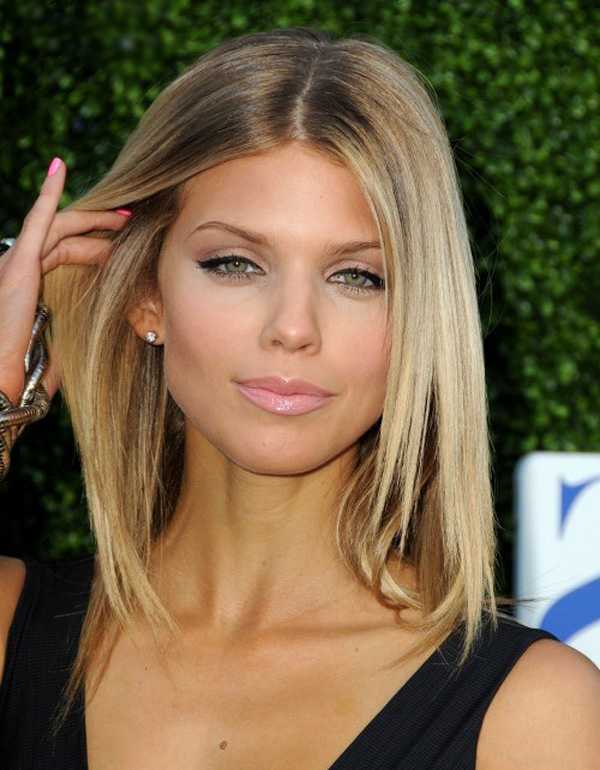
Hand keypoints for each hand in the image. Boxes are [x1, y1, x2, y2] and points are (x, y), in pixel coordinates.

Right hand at [0, 157, 131, 404]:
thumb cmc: (22, 374)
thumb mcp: (55, 348)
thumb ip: (68, 334)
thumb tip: (97, 335)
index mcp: (27, 286)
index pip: (65, 253)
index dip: (95, 245)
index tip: (122, 245)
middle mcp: (19, 269)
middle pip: (66, 236)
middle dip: (100, 227)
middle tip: (132, 222)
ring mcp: (16, 263)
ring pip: (60, 227)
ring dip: (94, 218)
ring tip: (124, 214)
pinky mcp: (18, 262)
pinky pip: (36, 219)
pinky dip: (49, 193)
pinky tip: (60, 167)